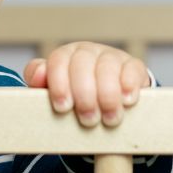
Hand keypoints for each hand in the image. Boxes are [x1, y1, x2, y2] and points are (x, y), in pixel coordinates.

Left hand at [23, 42, 150, 127]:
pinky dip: (129, 84)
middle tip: (88, 119)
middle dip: (85, 94)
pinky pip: (132, 68)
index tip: (63, 107)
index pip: (58, 61)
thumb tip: (38, 76)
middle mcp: (87, 52)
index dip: (59, 84)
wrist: (107, 102)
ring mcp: (111, 57)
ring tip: (109, 119)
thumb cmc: (75, 99)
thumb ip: (41, 85)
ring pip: (107, 67)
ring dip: (108, 95)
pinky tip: (127, 101)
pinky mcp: (133, 66)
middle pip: (82, 63)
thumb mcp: (55, 94)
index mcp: (64, 57)